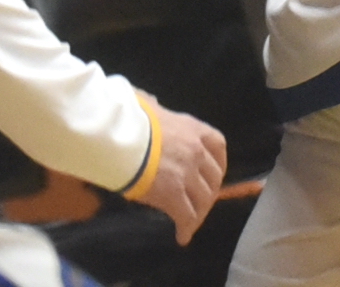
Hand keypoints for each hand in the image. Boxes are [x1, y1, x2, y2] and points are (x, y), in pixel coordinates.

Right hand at [130, 102, 227, 245]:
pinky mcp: (174, 195)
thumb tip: (149, 103)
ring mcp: (188, 174)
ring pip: (203, 199)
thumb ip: (154, 107)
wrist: (121, 137)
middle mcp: (197, 152)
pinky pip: (186, 216)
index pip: (218, 146)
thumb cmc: (130, 120)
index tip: (213, 173)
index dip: (218, 163)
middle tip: (200, 203)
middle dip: (209, 192)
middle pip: (213, 177)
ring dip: (199, 213)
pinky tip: (182, 236)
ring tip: (190, 222)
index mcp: (194, 129)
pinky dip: (186, 228)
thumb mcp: (149, 106)